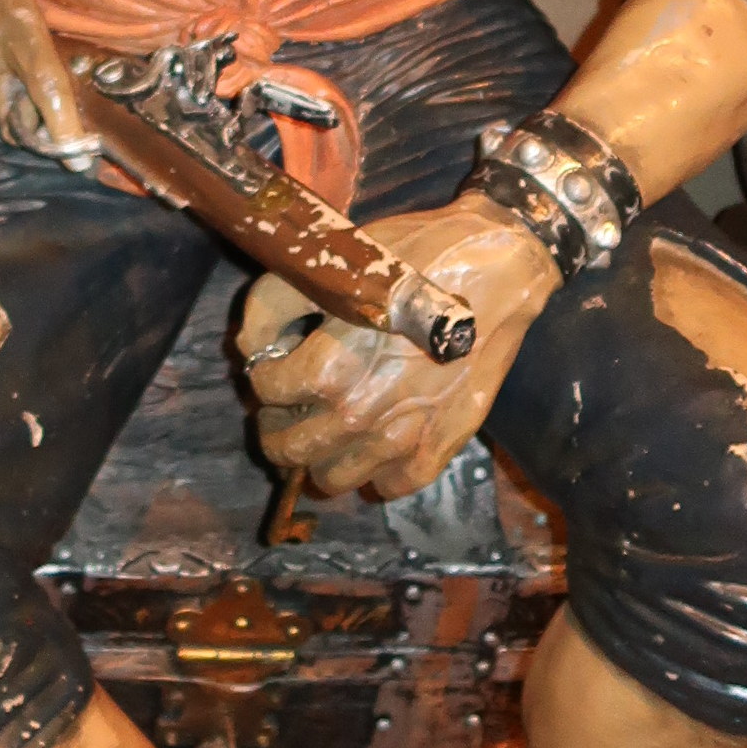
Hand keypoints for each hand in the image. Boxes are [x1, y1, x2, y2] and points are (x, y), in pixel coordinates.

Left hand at [239, 196, 560, 499]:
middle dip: (276, 425)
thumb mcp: (329, 267)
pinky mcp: (439, 449)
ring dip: (319, 455)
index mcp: (328, 369)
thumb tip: (250, 348)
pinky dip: (374, 470)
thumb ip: (271, 306)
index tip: (276, 362)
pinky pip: (389, 486)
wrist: (496, 272)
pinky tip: (375, 438)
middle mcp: (359, 414)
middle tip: (288, 405)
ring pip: (331, 480)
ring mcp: (400, 439)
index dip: (263, 372)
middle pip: (287, 450)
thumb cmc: (413, 262)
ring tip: (327, 425)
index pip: (265, 391)